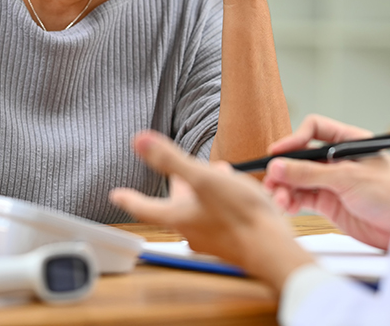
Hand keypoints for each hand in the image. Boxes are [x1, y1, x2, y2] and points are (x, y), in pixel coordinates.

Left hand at [110, 131, 314, 291]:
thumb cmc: (240, 215)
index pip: (145, 207)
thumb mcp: (203, 179)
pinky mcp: (231, 241)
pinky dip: (221, 201)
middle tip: (177, 171)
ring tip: (215, 173)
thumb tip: (138, 140)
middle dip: (178, 185)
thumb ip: (170, 159)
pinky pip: (219, 217)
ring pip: (199, 210)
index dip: (129, 198)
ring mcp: (212, 238)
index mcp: (179, 217)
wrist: (273, 249)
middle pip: (176, 206)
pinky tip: (236, 192)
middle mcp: (192, 231)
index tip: (115, 196)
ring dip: (203, 191)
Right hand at [263, 115, 389, 249]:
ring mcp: (333, 181)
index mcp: (349, 142)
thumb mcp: (348, 178)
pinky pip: (303, 197)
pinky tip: (286, 206)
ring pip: (299, 179)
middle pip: (302, 156)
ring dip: (284, 187)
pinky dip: (291, 201)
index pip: (315, 129)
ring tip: (278, 198)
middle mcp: (339, 159)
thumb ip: (310, 173)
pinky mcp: (329, 203)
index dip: (295, 139)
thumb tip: (278, 166)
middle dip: (285, 168)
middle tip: (270, 179)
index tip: (277, 153)